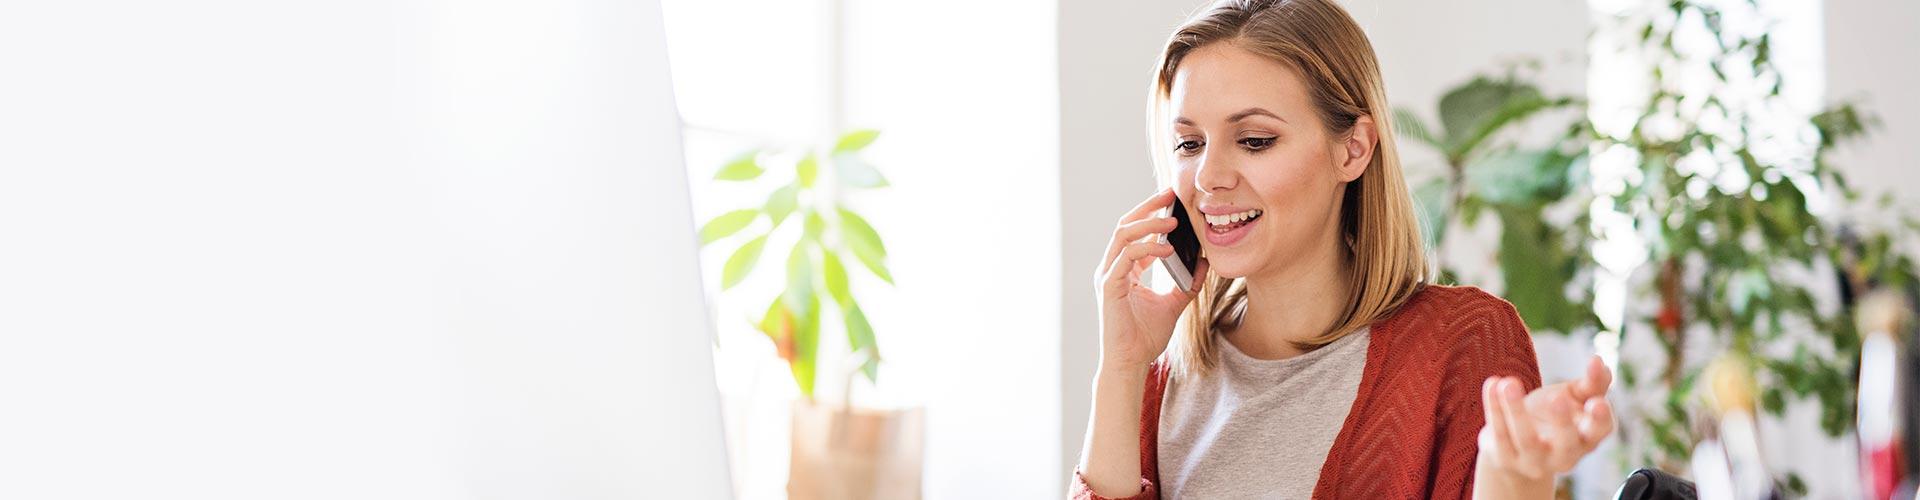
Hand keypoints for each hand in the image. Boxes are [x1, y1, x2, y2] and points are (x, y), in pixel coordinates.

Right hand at [1095, 188, 1206, 370]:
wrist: (1130, 363)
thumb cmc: (1144, 338)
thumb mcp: (1174, 305)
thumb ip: (1187, 283)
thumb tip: (1205, 262)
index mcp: (1124, 270)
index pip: (1135, 233)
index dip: (1153, 215)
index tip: (1174, 201)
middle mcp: (1112, 268)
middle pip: (1125, 225)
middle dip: (1147, 207)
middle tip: (1170, 194)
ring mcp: (1108, 276)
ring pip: (1123, 235)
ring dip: (1148, 223)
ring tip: (1173, 219)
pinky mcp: (1109, 286)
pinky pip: (1126, 257)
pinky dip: (1147, 247)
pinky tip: (1168, 248)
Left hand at [1477, 355, 1615, 488]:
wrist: (1516, 445)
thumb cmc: (1552, 416)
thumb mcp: (1574, 399)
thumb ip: (1590, 383)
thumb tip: (1599, 362)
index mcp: (1587, 438)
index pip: (1600, 431)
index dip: (1600, 418)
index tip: (1597, 401)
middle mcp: (1564, 455)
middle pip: (1566, 443)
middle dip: (1562, 421)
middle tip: (1557, 397)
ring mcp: (1534, 461)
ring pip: (1526, 438)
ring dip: (1517, 410)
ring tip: (1509, 383)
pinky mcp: (1506, 458)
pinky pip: (1499, 433)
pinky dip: (1495, 407)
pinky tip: (1493, 383)